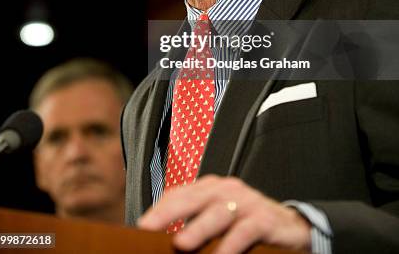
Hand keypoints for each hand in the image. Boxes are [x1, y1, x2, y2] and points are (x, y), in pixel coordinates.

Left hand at [138, 175, 310, 252]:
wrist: (292, 229)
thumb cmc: (248, 225)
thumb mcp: (220, 221)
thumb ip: (196, 224)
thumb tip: (166, 240)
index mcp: (213, 188)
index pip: (180, 193)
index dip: (160, 208)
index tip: (141, 225)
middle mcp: (228, 190)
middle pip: (194, 198)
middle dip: (169, 213)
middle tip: (148, 228)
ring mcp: (247, 202)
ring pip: (218, 212)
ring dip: (198, 228)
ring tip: (179, 244)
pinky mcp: (265, 219)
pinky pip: (245, 231)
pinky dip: (231, 245)